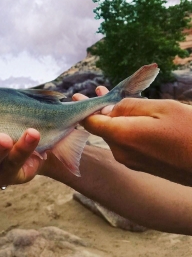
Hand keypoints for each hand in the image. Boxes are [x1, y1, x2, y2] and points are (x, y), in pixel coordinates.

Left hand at [74, 87, 191, 184]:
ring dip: (114, 118)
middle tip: (98, 90)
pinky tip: (133, 118)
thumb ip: (130, 106)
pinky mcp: (142, 165)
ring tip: (117, 100)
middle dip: (100, 109)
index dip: (82, 108)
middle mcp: (121, 152)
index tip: (77, 96)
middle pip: (103, 128)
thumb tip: (111, 109)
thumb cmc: (191, 132)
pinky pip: (126, 143)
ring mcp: (131, 161)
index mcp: (121, 136)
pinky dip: (124, 129)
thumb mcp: (161, 109)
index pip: (91, 122)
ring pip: (115, 135)